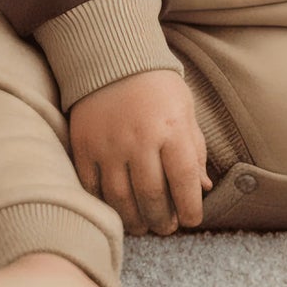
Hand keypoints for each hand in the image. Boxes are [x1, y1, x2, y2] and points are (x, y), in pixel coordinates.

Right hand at [68, 68, 212, 235]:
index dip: (190, 207)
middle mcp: (139, 139)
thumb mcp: (185, 111)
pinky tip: (117, 210)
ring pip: (121, 198)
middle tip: (166, 228)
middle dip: (162, 219)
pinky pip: (92, 187)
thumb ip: (194, 150)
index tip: (191, 220)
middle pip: (152, 195)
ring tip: (143, 226)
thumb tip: (203, 188)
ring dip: (134, 220)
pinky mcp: (84, 146)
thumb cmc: (158, 87)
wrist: (113, 59)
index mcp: (171, 129)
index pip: (184, 179)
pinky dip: (106, 205)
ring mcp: (108, 144)